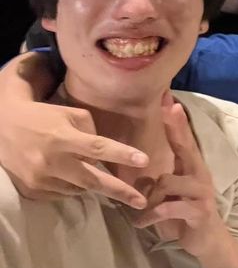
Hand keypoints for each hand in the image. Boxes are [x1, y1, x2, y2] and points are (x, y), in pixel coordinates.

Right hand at [0, 99, 148, 207]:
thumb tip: (105, 152)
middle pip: (92, 179)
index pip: (98, 147)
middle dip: (119, 191)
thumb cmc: (44, 116)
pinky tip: (68, 172)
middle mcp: (52, 161)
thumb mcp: (70, 114)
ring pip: (79, 189)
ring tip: (88, 169)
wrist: (4, 127)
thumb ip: (92, 131)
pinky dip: (73, 186)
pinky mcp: (33, 190)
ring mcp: (41, 179)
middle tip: (142, 202)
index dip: (122, 155)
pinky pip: (63, 194)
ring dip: (91, 182)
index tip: (145, 161)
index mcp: (63, 137)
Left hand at [132, 94, 228, 258]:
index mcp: (191, 167)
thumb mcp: (171, 193)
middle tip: (170, 108)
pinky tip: (141, 223)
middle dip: (177, 127)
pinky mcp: (198, 210)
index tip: (168, 98)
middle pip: (187, 146)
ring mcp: (201, 191)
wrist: (207, 240)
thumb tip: (137, 161)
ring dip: (148, 198)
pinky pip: (168, 207)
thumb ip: (159, 176)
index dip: (176, 119)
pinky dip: (150, 216)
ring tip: (140, 212)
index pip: (183, 138)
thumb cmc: (184, 213)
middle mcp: (199, 173)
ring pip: (167, 182)